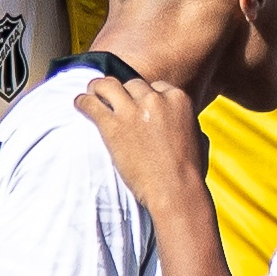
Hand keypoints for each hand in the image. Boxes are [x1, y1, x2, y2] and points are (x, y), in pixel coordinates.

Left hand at [73, 72, 211, 220]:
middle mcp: (154, 99)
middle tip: (111, 100)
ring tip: (90, 94)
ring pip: (107, 85)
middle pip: (130, 84)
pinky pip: (91, 104)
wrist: (176, 191)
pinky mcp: (113, 126)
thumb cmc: (189, 172)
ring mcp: (132, 111)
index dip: (143, 96)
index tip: (136, 104)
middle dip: (122, 93)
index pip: (154, 86)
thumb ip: (185, 122)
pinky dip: (82, 102)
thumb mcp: (197, 138)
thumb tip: (179, 122)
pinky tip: (79, 105)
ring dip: (97, 88)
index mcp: (177, 98)